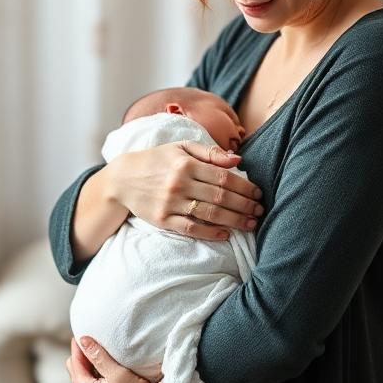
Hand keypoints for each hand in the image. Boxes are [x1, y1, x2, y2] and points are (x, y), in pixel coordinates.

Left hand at [65, 336, 179, 382]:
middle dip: (77, 362)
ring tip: (91, 359)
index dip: (76, 351)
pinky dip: (94, 380)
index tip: (77, 337)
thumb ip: (99, 356)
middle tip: (81, 347)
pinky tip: (103, 377)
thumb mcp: (116, 372)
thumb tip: (84, 341)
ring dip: (86, 372)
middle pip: (78, 378)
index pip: (76, 368)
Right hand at [100, 140, 264, 239]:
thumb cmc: (157, 160)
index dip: (244, 187)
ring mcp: (171, 203)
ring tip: (250, 223)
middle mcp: (179, 183)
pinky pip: (191, 229)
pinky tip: (225, 234)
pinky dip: (210, 233)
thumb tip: (237, 160)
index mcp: (186, 163)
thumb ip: (210, 153)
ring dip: (234, 220)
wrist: (123, 178)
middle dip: (244, 205)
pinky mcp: (163, 220)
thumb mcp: (181, 147)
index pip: (224, 177)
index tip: (258, 193)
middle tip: (259, 210)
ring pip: (209, 214)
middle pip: (220, 197)